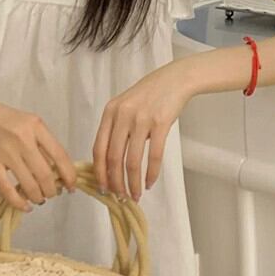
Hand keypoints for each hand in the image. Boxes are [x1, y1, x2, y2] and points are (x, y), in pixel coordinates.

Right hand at [0, 87, 77, 211]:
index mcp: (37, 126)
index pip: (60, 155)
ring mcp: (7, 152)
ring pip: (29, 184)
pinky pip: (7, 189)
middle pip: (45, 174)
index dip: (69, 175)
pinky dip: (18, 202)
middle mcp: (24, 139)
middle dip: (52, 190)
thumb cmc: (4, 118)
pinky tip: (24, 206)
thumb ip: (42, 143)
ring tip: (39, 199)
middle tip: (52, 194)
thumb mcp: (29, 123)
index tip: (71, 187)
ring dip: (37, 197)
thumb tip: (57, 170)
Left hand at [92, 61, 192, 201]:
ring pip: (132, 161)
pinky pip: (154, 156)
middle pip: (113, 158)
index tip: (103, 188)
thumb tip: (110, 162)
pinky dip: (151, 174)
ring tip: (136, 194)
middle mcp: (122, 115)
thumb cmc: (150, 93)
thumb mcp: (126, 105)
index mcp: (110, 112)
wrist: (176, 79)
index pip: (98, 148)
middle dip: (115, 182)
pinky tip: (150, 182)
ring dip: (133, 182)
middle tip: (120, 196)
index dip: (100, 172)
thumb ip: (116, 127)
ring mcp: (141, 119)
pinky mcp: (160, 123)